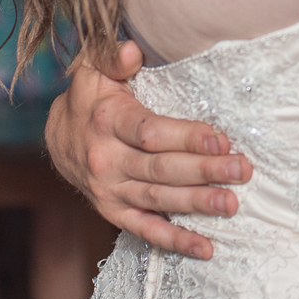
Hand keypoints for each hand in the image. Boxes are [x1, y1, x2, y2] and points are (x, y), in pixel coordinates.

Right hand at [44, 41, 253, 259]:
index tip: (219, 138)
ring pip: (158, 199)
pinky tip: (205, 248)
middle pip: (161, 168)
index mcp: (107, 121)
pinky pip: (146, 229)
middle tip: (241, 171)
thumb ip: (113, 57)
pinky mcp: (114, 211)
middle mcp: (106, 159)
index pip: (149, 132)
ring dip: (197, 204)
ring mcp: (110, 190)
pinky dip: (175, 241)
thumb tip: (133, 51)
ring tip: (231, 204)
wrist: (56, 136)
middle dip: (204, 170)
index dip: (185, 136)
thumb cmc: (90, 96)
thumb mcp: (94, 68)